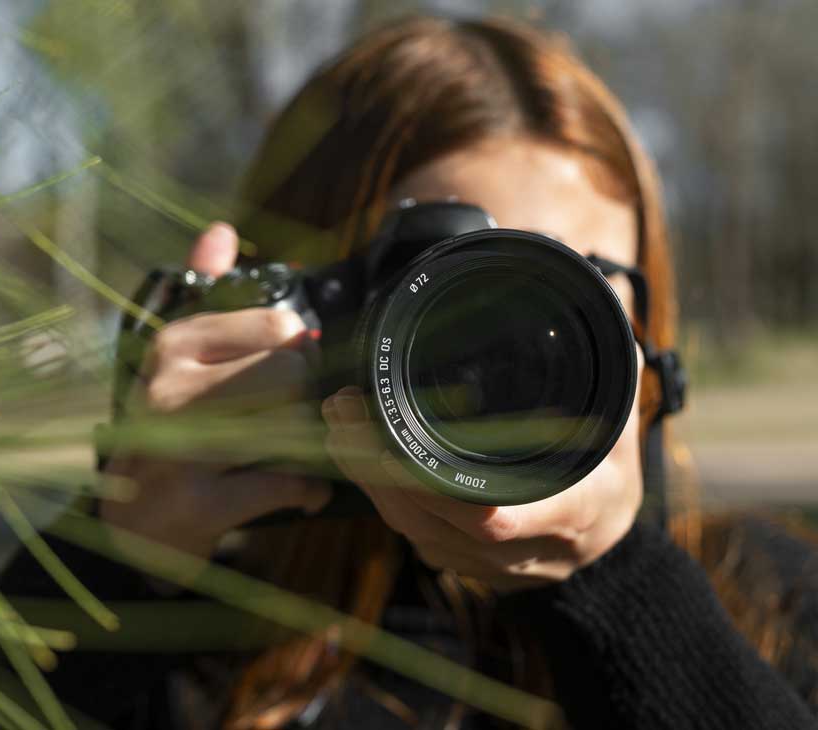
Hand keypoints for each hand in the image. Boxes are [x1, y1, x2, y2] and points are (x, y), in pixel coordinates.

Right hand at [101, 222, 330, 558]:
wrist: (125, 526)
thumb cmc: (164, 430)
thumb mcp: (175, 358)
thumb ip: (202, 289)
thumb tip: (222, 231)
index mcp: (172, 344)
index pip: (276, 326)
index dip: (300, 352)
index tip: (292, 373)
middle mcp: (169, 389)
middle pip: (292, 372)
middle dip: (307, 397)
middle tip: (297, 416)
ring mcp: (178, 449)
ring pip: (292, 424)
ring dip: (311, 443)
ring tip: (299, 451)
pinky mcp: (196, 505)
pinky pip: (286, 484)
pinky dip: (309, 490)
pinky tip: (304, 490)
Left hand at [321, 350, 643, 592]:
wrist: (603, 552)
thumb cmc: (609, 481)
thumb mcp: (619, 430)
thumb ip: (611, 376)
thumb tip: (600, 303)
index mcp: (568, 514)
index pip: (498, 517)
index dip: (441, 490)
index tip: (393, 448)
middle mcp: (521, 550)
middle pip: (433, 520)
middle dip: (379, 467)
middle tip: (343, 410)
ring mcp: (484, 564)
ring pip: (412, 527)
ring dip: (366, 476)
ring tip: (337, 420)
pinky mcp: (458, 563)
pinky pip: (408, 531)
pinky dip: (378, 491)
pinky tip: (354, 453)